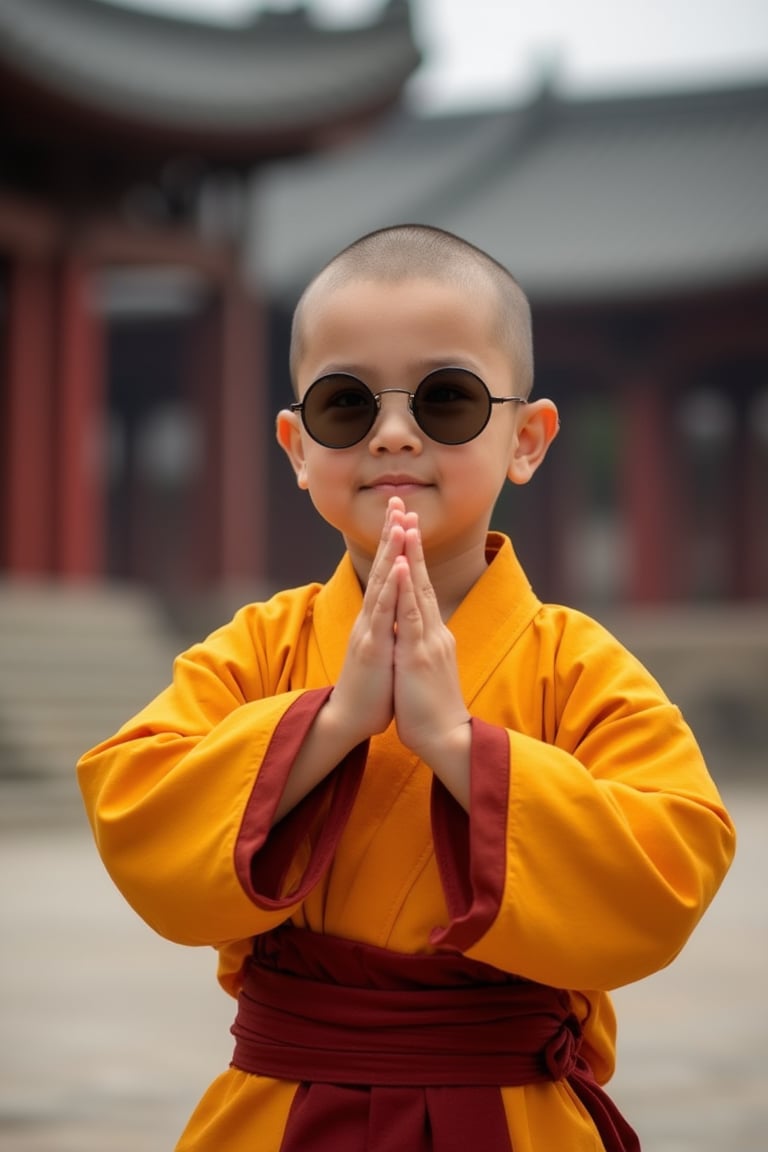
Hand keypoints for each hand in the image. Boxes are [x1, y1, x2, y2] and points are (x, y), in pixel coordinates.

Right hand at [327, 498, 406, 744]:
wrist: (350, 720)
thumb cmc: (370, 690)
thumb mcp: (383, 652)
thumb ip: (388, 630)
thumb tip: (398, 615)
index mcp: (376, 619)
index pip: (389, 574)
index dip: (395, 544)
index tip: (404, 514)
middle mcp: (370, 618)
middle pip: (384, 568)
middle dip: (392, 534)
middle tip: (398, 500)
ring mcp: (369, 630)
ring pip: (384, 583)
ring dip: (393, 550)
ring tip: (400, 520)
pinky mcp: (371, 647)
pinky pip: (384, 612)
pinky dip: (394, 587)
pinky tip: (401, 565)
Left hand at [391, 520, 471, 804]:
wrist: (447, 739)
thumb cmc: (432, 712)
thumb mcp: (423, 673)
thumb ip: (418, 651)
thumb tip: (410, 640)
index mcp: (432, 635)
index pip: (419, 588)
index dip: (411, 557)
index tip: (404, 528)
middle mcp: (434, 630)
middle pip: (420, 578)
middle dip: (410, 542)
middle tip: (405, 508)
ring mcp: (428, 640)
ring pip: (416, 589)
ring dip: (408, 554)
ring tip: (404, 523)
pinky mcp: (420, 654)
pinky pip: (411, 615)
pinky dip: (404, 588)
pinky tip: (400, 565)